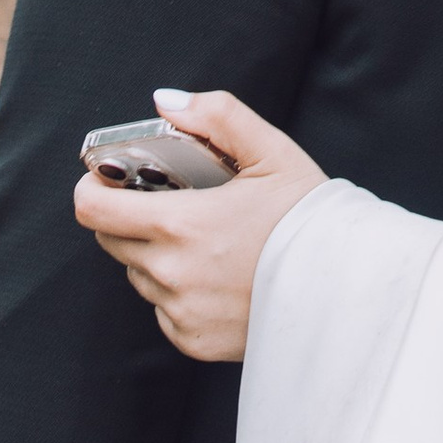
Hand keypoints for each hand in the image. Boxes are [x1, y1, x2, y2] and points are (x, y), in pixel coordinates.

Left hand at [73, 89, 324, 362]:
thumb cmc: (309, 219)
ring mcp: (181, 312)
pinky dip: (179, 292)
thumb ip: (217, 116)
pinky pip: (164, 310)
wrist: (348, 291)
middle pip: (112, 241)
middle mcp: (171, 274)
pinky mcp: (194, 341)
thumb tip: (166, 102)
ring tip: (207, 241)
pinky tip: (219, 276)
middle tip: (173, 203)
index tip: (108, 178)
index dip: (94, 188)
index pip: (93, 209)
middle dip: (130, 218)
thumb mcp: (272, 152)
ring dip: (156, 256)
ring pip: (139, 276)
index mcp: (180, 224)